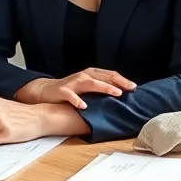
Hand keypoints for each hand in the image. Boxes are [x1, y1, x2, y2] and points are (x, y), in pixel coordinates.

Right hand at [15, 68, 136, 109]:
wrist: (45, 90)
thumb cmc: (71, 90)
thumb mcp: (87, 87)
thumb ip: (101, 89)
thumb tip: (122, 97)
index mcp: (91, 74)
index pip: (110, 74)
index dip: (123, 80)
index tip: (135, 87)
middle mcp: (83, 76)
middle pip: (103, 77)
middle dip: (118, 82)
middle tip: (130, 89)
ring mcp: (73, 83)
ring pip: (90, 83)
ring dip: (104, 87)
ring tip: (116, 93)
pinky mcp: (62, 91)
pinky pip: (70, 95)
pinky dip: (77, 100)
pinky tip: (84, 106)